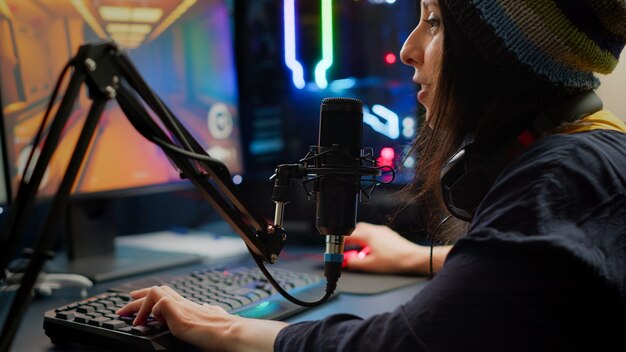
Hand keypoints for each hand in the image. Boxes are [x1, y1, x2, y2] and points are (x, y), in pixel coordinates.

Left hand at [116, 286, 286, 351]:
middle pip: (160, 290)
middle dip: (141, 295)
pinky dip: (149, 310)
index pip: (171, 295)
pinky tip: (146, 321)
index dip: (155, 297)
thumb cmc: (227, 331)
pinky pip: (158, 303)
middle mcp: (187, 304)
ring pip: (156, 292)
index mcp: (193, 307)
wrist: (232, 333)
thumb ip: (211, 312)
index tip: (144, 301)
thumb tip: (211, 308)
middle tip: (125, 302)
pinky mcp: (178, 313)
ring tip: (125, 313)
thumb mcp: (217, 318)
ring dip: (138, 302)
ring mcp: (182, 307)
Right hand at [344, 222, 451, 275]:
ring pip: (365, 231)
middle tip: (344, 248)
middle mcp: (374, 230)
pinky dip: (367, 240)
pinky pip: (373, 234)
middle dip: (348, 238)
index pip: (347, 235)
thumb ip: (355, 263)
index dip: (338, 241)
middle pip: (355, 230)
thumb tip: (346, 262)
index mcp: (367, 235)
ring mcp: (382, 231)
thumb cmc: (395, 261)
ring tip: (357, 250)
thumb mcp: (370, 265)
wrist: (413, 258)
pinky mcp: (388, 234)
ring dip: (358, 239)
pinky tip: (370, 250)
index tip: (335, 247)